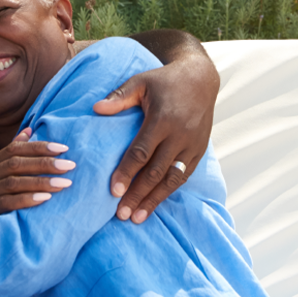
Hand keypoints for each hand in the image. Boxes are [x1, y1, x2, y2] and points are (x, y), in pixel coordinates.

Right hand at [0, 128, 74, 213]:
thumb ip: (9, 153)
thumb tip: (30, 130)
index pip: (15, 149)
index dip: (39, 147)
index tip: (63, 148)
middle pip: (17, 163)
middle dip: (45, 163)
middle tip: (70, 165)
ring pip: (14, 182)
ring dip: (41, 181)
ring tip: (64, 183)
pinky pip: (7, 202)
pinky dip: (26, 199)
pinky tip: (44, 199)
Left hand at [94, 53, 218, 222]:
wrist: (201, 78)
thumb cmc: (164, 81)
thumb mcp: (141, 82)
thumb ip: (120, 97)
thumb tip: (96, 108)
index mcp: (163, 119)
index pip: (142, 151)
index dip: (127, 172)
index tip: (114, 191)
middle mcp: (180, 135)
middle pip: (156, 171)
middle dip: (138, 194)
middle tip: (121, 214)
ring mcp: (193, 145)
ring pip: (172, 179)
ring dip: (154, 200)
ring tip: (137, 217)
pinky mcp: (200, 151)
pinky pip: (184, 176)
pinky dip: (169, 192)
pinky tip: (154, 204)